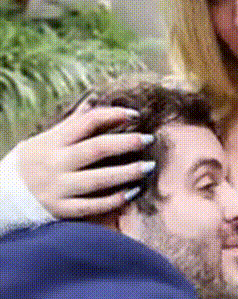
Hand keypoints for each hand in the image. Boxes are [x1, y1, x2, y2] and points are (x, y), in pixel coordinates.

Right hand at [17, 92, 154, 217]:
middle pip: (97, 149)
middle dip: (127, 143)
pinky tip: (132, 193)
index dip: (113, 115)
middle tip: (149, 139)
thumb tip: (94, 101)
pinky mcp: (60, 210)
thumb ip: (72, 123)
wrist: (0, 195)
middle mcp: (56, 163)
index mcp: (55, 141)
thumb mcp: (47, 138)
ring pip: (98, 180)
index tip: (135, 115)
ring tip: (148, 168)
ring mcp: (58, 188)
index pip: (88, 122)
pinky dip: (113, 200)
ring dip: (127, 173)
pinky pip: (91, 206)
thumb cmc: (32, 161)